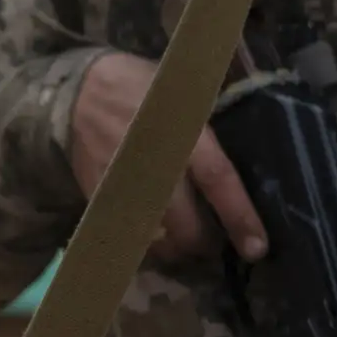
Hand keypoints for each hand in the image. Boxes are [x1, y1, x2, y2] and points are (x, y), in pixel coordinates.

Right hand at [69, 51, 264, 264]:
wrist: (79, 91)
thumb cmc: (142, 87)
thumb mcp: (185, 94)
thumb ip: (210, 130)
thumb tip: (248, 161)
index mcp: (183, 135)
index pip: (218, 182)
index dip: (240, 218)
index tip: (257, 248)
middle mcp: (155, 166)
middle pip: (188, 227)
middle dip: (206, 244)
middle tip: (214, 241)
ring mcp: (125, 186)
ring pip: (159, 241)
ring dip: (177, 248)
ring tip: (184, 242)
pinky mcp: (100, 198)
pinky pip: (129, 235)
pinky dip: (146, 243)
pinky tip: (153, 234)